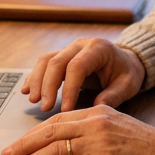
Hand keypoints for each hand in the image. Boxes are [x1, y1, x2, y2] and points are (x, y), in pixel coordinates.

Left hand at [1, 104, 154, 154]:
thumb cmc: (145, 146)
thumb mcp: (118, 126)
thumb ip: (93, 128)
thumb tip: (67, 141)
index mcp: (99, 112)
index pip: (59, 120)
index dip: (35, 132)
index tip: (19, 142)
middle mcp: (96, 124)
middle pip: (51, 132)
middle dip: (25, 144)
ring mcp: (100, 143)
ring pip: (56, 150)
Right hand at [21, 37, 144, 111]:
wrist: (126, 61)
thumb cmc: (127, 72)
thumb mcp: (128, 84)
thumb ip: (114, 95)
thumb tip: (97, 107)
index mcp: (98, 48)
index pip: (77, 66)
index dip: (68, 88)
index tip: (64, 110)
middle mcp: (81, 45)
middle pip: (57, 61)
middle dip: (48, 85)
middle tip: (45, 107)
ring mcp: (70, 49)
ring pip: (46, 60)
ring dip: (37, 81)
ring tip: (33, 100)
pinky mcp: (63, 56)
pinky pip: (44, 63)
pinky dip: (34, 77)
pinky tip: (26, 91)